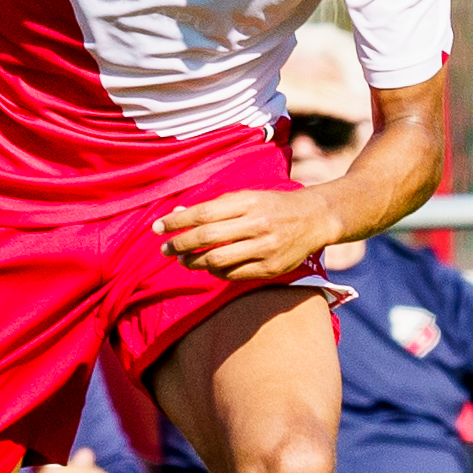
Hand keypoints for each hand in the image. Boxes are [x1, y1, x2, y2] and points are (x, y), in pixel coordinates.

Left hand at [156, 185, 337, 280]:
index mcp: (248, 202)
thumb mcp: (246, 197)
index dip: (177, 221)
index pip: (203, 213)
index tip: (158, 228)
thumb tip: (178, 214)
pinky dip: (215, 272)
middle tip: (165, 249)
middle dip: (180, 244)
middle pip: (207, 237)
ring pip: (217, 260)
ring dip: (194, 262)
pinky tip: (208, 267)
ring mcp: (265, 248)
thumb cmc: (273, 205)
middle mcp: (257, 224)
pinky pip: (233, 275)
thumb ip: (214, 207)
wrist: (315, 218)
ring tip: (183, 260)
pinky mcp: (271, 268)